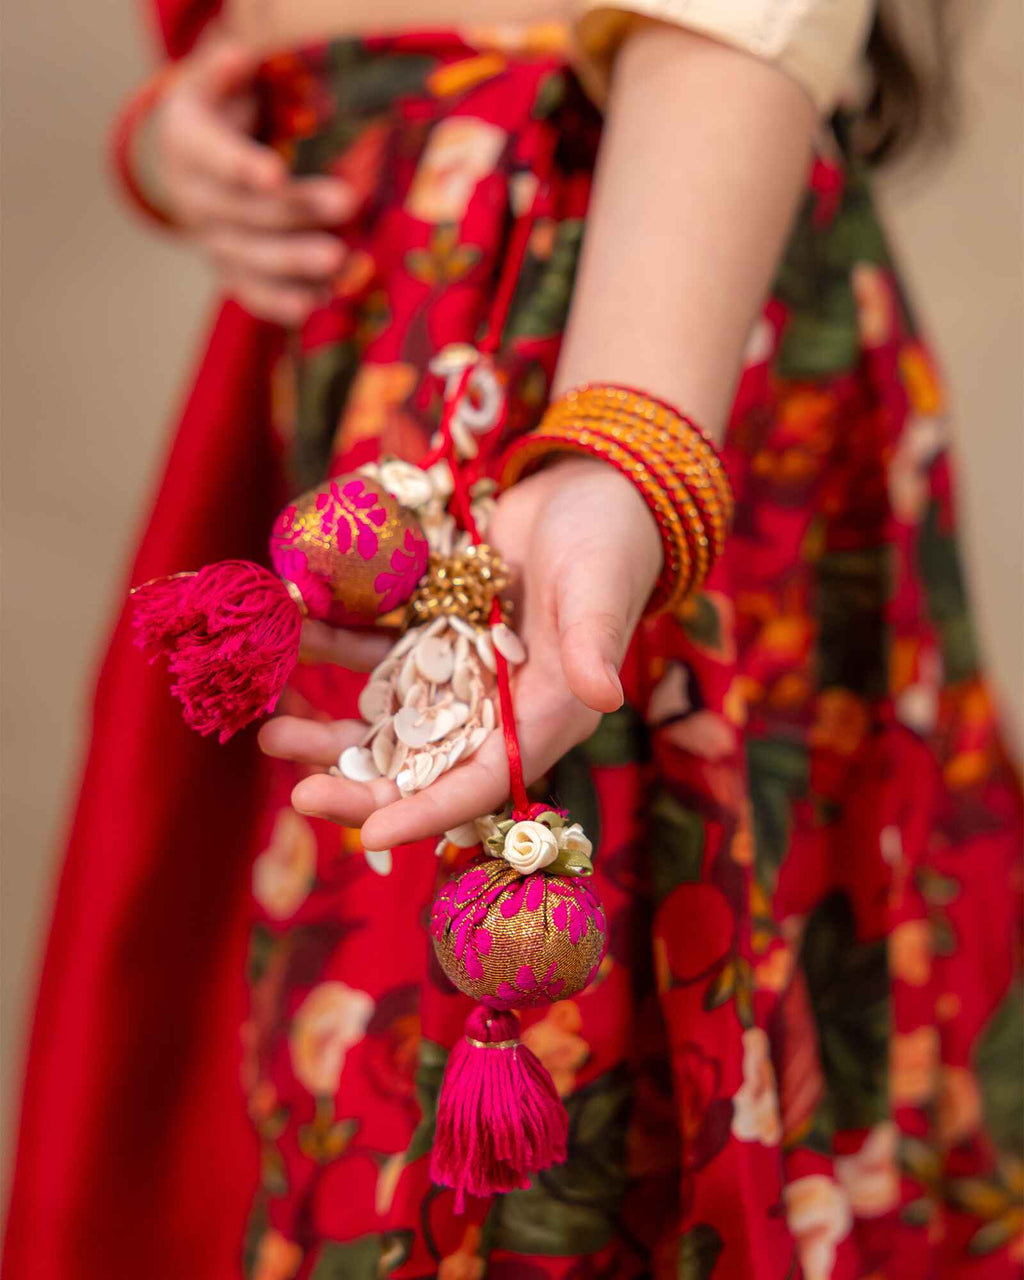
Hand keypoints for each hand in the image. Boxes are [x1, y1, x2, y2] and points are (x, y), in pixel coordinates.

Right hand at [146, 35, 354, 323]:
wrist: (194, 160)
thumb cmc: (224, 109)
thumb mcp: (219, 80)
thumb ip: (226, 71)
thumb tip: (239, 58)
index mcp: (188, 143)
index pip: (213, 156)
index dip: (243, 167)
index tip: (276, 173)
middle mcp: (193, 198)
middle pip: (242, 210)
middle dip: (294, 210)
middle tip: (345, 205)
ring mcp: (210, 240)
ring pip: (248, 257)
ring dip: (293, 264)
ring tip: (338, 263)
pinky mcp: (230, 271)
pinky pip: (251, 293)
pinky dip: (280, 303)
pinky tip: (313, 306)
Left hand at [259, 456, 661, 847]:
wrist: (588, 489)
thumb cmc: (608, 543)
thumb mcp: (599, 591)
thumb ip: (595, 644)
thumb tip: (605, 698)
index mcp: (544, 717)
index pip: (481, 782)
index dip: (427, 811)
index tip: (371, 835)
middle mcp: (495, 707)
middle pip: (421, 765)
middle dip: (360, 783)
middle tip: (299, 792)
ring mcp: (457, 671)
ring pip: (385, 718)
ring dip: (329, 731)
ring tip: (270, 733)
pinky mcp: (432, 631)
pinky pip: (374, 651)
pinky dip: (334, 648)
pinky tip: (292, 636)